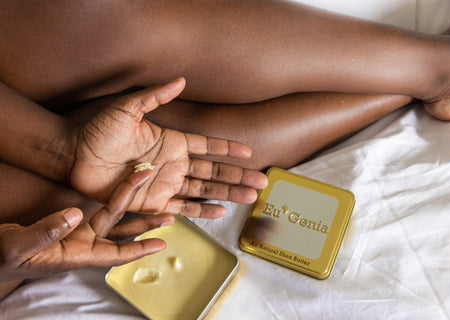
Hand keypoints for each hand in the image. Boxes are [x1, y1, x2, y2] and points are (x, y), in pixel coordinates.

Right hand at [0, 169, 172, 282]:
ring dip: (135, 209)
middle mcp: (83, 243)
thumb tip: (74, 214)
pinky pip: (99, 210)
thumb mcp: (18, 246)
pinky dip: (114, 200)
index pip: (113, 254)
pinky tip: (129, 191)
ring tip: (160, 204)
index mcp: (75, 255)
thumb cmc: (2, 255)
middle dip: (145, 225)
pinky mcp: (72, 222)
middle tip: (169, 217)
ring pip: (114, 218)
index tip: (160, 244)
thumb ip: (45, 232)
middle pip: (121, 232)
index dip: (137, 250)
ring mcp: (79, 232)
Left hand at [69, 78, 267, 217]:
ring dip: (228, 194)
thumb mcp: (128, 109)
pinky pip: (182, 208)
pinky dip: (202, 211)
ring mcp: (165, 185)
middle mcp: (173, 165)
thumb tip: (181, 81)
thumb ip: (155, 97)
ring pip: (204, 191)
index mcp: (172, 142)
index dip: (228, 149)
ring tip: (250, 197)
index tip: (249, 152)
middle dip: (237, 177)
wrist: (75, 157)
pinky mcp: (153, 203)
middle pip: (213, 172)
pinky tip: (221, 211)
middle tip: (261, 183)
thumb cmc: (99, 131)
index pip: (207, 146)